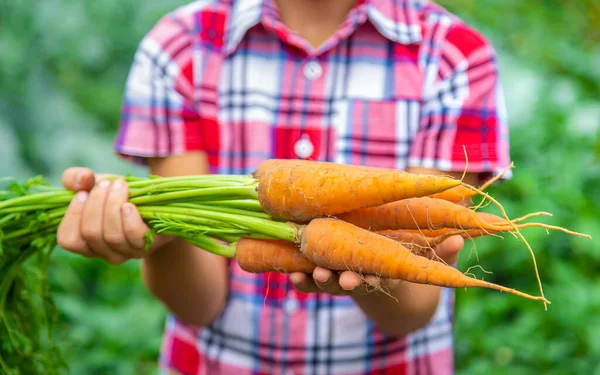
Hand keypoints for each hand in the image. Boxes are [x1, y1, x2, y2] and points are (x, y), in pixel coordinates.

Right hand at [56, 167, 169, 264]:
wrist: (156, 203)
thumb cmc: (119, 196)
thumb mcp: (95, 183)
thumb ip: (76, 178)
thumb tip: (82, 180)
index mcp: (85, 242)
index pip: (68, 240)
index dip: (73, 216)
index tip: (82, 193)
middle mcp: (103, 252)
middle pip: (91, 234)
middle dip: (96, 204)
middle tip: (107, 184)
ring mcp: (126, 252)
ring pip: (112, 235)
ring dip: (113, 205)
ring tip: (120, 186)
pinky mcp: (147, 246)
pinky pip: (135, 237)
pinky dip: (129, 219)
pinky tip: (129, 204)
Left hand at [288, 235, 464, 295]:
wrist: (383, 269)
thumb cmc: (409, 257)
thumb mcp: (427, 256)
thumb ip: (443, 251)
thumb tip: (461, 239)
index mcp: (385, 275)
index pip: (380, 280)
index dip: (375, 280)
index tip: (371, 280)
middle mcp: (360, 276)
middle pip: (349, 282)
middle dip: (343, 281)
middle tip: (339, 278)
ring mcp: (340, 273)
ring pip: (326, 280)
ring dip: (316, 278)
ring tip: (310, 272)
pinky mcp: (323, 266)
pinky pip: (308, 276)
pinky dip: (299, 277)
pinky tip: (289, 273)